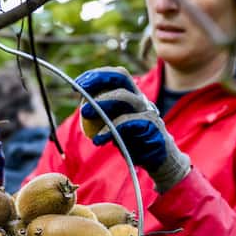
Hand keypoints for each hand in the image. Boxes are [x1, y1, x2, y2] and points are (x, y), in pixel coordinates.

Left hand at [76, 67, 189, 192]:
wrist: (159, 160)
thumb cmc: (134, 141)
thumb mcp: (114, 126)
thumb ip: (103, 115)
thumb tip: (82, 105)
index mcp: (132, 95)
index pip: (116, 75)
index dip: (96, 75)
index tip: (76, 84)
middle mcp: (140, 99)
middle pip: (122, 77)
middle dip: (98, 78)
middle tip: (79, 89)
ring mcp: (147, 110)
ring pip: (124, 97)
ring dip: (101, 103)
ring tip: (84, 114)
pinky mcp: (151, 125)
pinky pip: (128, 122)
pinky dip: (110, 128)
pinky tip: (98, 138)